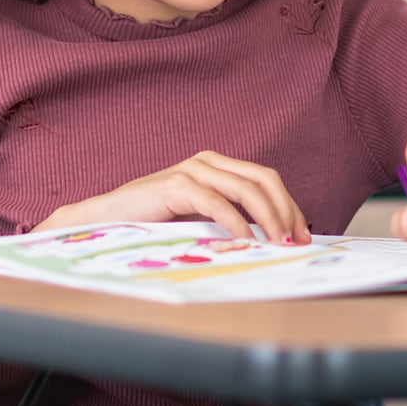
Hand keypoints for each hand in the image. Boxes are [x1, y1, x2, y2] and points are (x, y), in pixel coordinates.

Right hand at [38, 151, 309, 243]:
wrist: (105, 218)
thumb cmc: (151, 223)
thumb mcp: (197, 219)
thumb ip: (228, 220)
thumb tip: (269, 242)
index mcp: (216, 166)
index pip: (266, 179)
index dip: (289, 205)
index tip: (301, 234)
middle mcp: (208, 162)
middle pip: (264, 179)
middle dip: (286, 211)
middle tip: (297, 241)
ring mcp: (192, 170)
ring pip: (247, 190)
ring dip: (269, 219)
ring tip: (278, 244)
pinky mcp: (177, 185)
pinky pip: (219, 203)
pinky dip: (238, 224)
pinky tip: (247, 243)